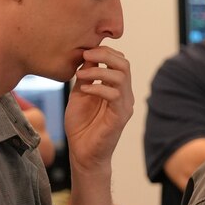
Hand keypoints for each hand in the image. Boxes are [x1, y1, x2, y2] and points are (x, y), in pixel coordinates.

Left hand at [65, 45, 133, 173]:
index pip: (119, 61)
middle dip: (104, 55)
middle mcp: (124, 95)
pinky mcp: (120, 117)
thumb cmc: (81, 126)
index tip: (84, 51)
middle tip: (85, 54)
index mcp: (116, 88)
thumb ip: (85, 76)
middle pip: (124, 64)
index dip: (104, 51)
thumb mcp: (80, 94)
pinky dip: (98, 87)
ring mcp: (124, 106)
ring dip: (99, 70)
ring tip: (81, 75)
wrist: (82, 153)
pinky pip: (115, 95)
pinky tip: (84, 89)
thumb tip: (86, 55)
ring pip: (122, 76)